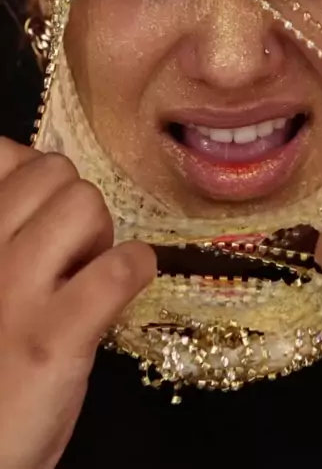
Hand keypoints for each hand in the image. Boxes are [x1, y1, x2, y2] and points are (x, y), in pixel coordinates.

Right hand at [0, 137, 155, 468]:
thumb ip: (3, 220)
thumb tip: (20, 159)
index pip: (8, 157)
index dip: (37, 178)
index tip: (42, 217)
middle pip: (56, 174)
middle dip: (76, 206)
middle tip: (69, 253)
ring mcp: (16, 294)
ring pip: (85, 203)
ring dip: (101, 235)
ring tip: (86, 273)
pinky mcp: (54, 339)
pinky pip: (118, 269)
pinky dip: (133, 270)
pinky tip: (120, 289)